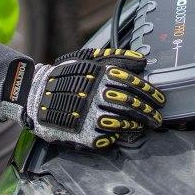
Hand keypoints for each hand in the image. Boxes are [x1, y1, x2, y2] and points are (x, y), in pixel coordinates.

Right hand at [15, 48, 165, 149]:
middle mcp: (97, 94)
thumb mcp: (87, 58)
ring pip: (122, 122)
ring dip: (137, 125)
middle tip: (158, 117)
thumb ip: (116, 57)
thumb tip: (142, 61)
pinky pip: (107, 137)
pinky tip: (123, 134)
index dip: (150, 92)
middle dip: (149, 111)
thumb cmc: (64, 75)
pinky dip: (118, 136)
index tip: (160, 99)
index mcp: (100, 74)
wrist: (34, 95)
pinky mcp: (83, 134)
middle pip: (131, 104)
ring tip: (145, 125)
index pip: (133, 84)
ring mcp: (90, 115)